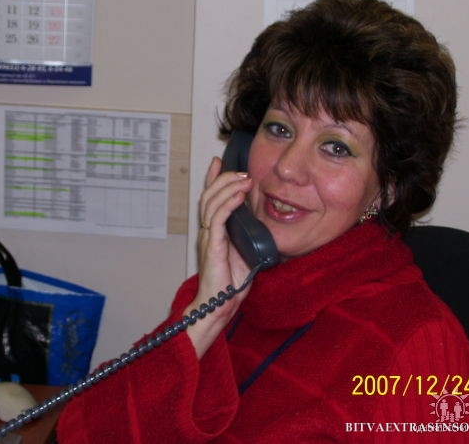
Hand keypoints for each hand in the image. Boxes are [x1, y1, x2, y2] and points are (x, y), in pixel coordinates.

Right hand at [185, 157, 253, 357]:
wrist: (219, 306)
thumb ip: (246, 236)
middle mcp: (208, 232)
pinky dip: (228, 205)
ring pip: (211, 203)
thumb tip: (260, 221)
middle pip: (208, 196)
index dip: (213, 179)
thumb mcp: (243, 252)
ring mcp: (208, 238)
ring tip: (244, 180)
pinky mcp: (212, 246)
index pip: (210, 199)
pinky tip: (238, 197)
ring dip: (228, 188)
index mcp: (214, 232)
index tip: (219, 163)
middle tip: (241, 172)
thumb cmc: (230, 284)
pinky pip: (218, 219)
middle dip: (223, 179)